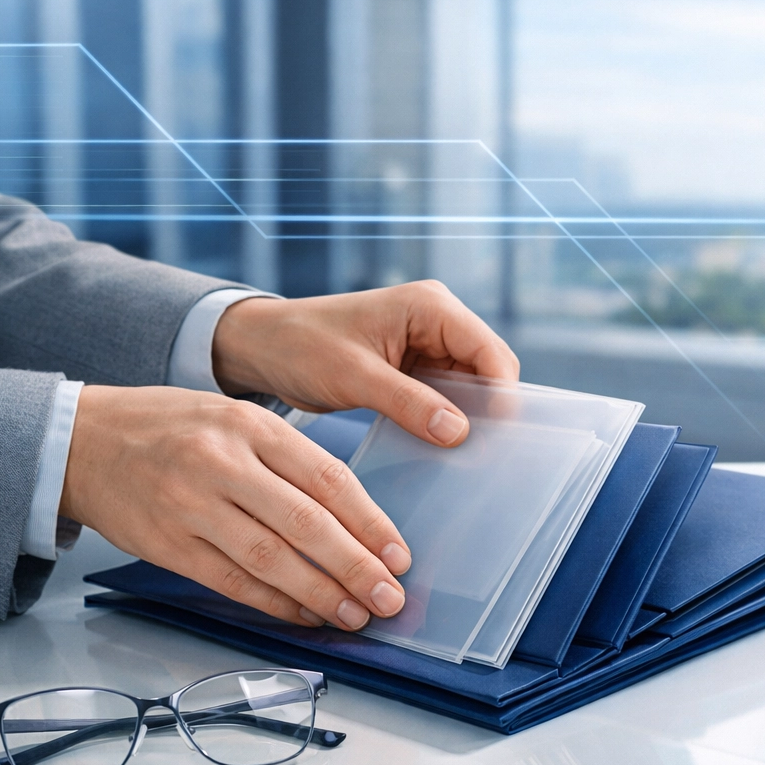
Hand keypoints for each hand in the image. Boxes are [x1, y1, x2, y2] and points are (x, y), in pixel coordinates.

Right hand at [60, 385, 410, 630]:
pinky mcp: (166, 544)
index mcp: (251, 427)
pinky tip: (303, 615)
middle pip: (305, 523)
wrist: (83, 439)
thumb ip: (290, 460)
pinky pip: (230, 582)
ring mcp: (191, 506)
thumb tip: (355, 519)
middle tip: (389, 596)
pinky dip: (272, 604)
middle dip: (355, 566)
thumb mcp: (236, 420)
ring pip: (269, 559)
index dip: (369, 523)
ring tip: (354, 614)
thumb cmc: (172, 428)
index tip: (398, 555)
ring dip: (319, 594)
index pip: (328, 479)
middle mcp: (223, 464)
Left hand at [211, 281, 519, 447]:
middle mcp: (438, 320)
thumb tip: (459, 432)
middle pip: (488, 369)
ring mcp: (429, 344)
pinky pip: (447, 396)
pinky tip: (442, 447)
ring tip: (465, 457)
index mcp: (430, 307)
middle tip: (483, 455)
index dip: (502, 393)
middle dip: (488, 408)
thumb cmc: (301, 346)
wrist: (263, 347)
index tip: (498, 436)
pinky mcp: (416, 367)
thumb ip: (409, 402)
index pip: (489, 350)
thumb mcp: (354, 376)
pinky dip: (446, 420)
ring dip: (468, 418)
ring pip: (471, 387)